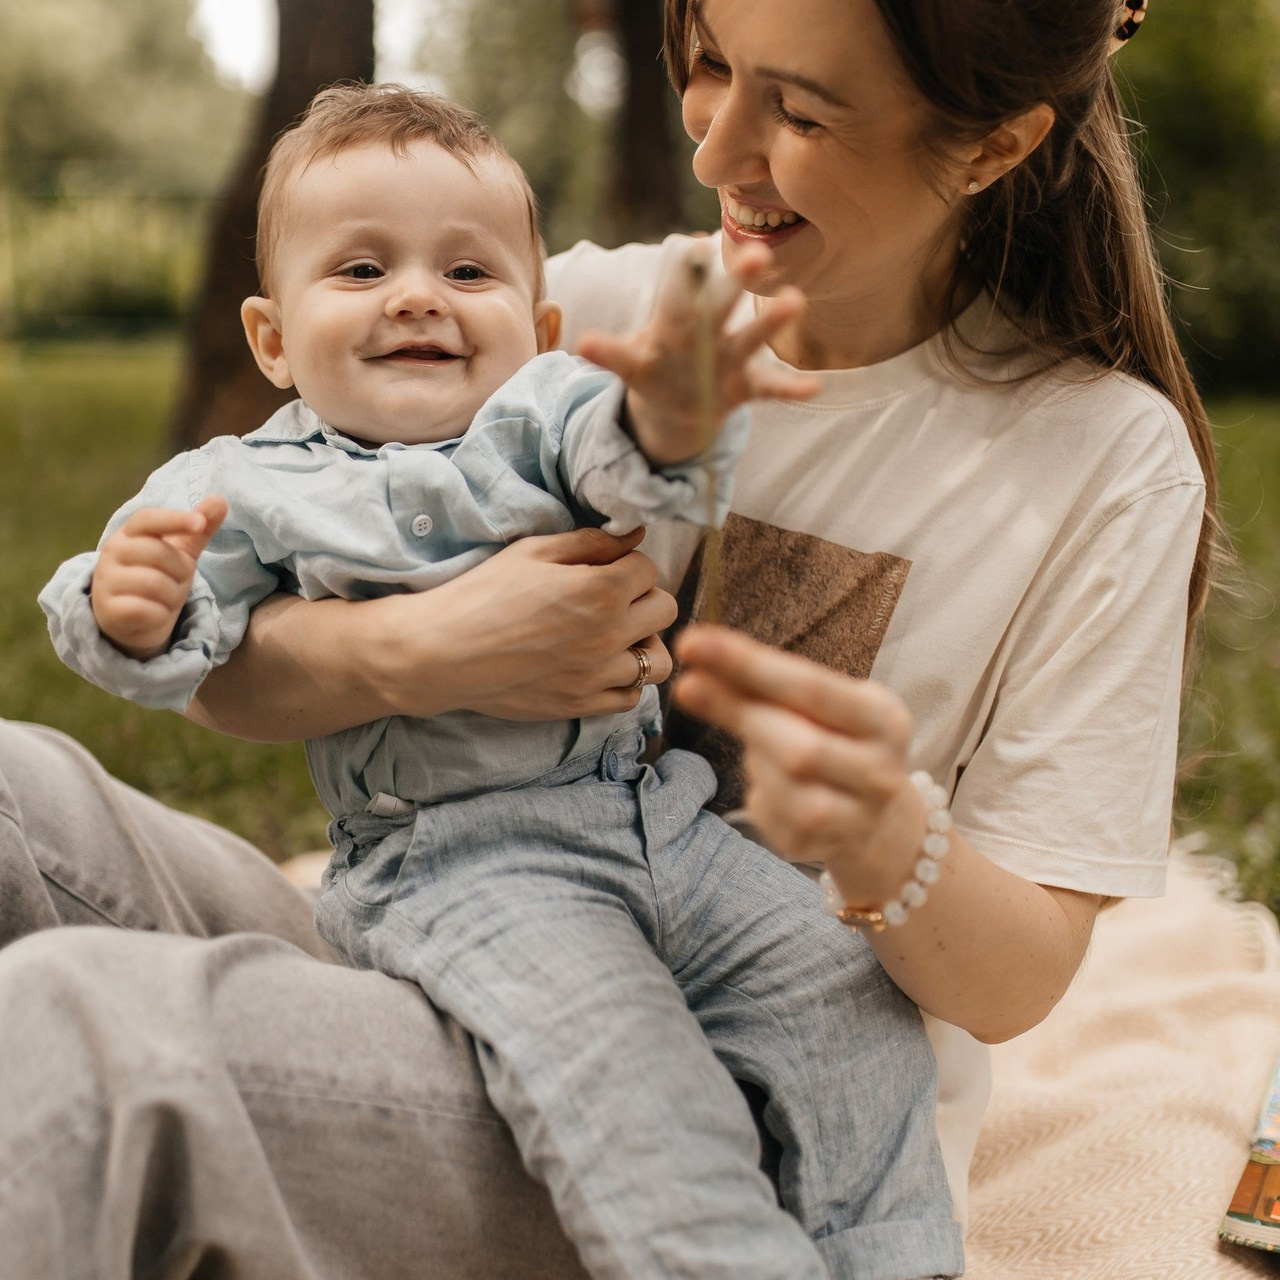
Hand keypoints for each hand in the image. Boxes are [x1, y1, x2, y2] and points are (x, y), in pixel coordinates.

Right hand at [90, 495, 227, 659]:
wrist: (131, 619)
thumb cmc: (158, 577)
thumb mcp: (181, 553)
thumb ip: (199, 529)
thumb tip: (221, 499)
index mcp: (130, 533)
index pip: (147, 519)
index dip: (174, 519)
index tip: (199, 523)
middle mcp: (112, 552)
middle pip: (158, 553)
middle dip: (180, 572)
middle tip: (176, 582)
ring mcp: (106, 580)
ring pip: (155, 584)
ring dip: (172, 597)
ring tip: (164, 600)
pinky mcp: (108, 610)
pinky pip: (146, 610)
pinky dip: (160, 615)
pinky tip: (154, 615)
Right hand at [367, 526, 676, 721]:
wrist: (442, 652)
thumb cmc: (482, 594)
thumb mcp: (534, 552)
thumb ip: (591, 543)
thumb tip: (636, 536)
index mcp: (601, 591)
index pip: (649, 569)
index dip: (627, 564)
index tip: (604, 569)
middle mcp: (610, 635)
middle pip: (665, 611)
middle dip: (643, 599)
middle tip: (612, 600)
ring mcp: (598, 675)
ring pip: (657, 660)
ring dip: (642, 644)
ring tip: (613, 637)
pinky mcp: (582, 704)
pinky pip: (631, 697)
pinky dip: (624, 681)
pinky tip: (598, 666)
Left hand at [577, 242, 819, 466]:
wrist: (674, 403)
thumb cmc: (652, 370)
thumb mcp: (630, 364)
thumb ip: (611, 354)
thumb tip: (581, 344)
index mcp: (673, 323)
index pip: (678, 294)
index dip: (684, 276)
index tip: (694, 248)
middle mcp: (706, 333)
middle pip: (719, 306)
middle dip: (734, 283)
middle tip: (759, 254)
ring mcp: (729, 358)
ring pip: (750, 338)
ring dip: (770, 322)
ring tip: (795, 301)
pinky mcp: (745, 387)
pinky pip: (769, 388)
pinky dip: (790, 389)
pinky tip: (813, 388)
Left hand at [672, 623, 925, 904]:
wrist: (876, 822)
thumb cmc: (837, 741)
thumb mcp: (819, 707)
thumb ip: (766, 682)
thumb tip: (698, 651)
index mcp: (885, 720)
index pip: (812, 688)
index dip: (750, 665)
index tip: (695, 643)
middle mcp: (879, 772)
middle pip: (799, 746)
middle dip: (737, 711)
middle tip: (687, 685)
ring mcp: (852, 818)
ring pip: (784, 783)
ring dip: (755, 755)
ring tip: (757, 741)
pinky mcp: (815, 846)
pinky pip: (766, 811)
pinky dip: (756, 786)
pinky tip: (768, 778)